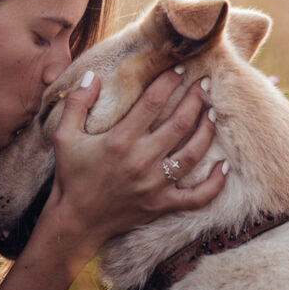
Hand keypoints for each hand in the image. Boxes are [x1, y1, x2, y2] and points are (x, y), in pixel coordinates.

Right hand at [43, 66, 226, 257]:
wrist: (76, 220)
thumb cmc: (71, 175)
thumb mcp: (64, 136)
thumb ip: (76, 103)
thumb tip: (91, 75)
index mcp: (120, 140)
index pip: (152, 102)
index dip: (169, 82)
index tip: (180, 69)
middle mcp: (141, 160)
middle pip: (180, 123)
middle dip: (196, 99)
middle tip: (205, 83)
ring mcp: (155, 185)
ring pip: (193, 153)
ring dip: (207, 130)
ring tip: (212, 112)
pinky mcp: (162, 204)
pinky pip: (198, 196)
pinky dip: (215, 182)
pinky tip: (224, 165)